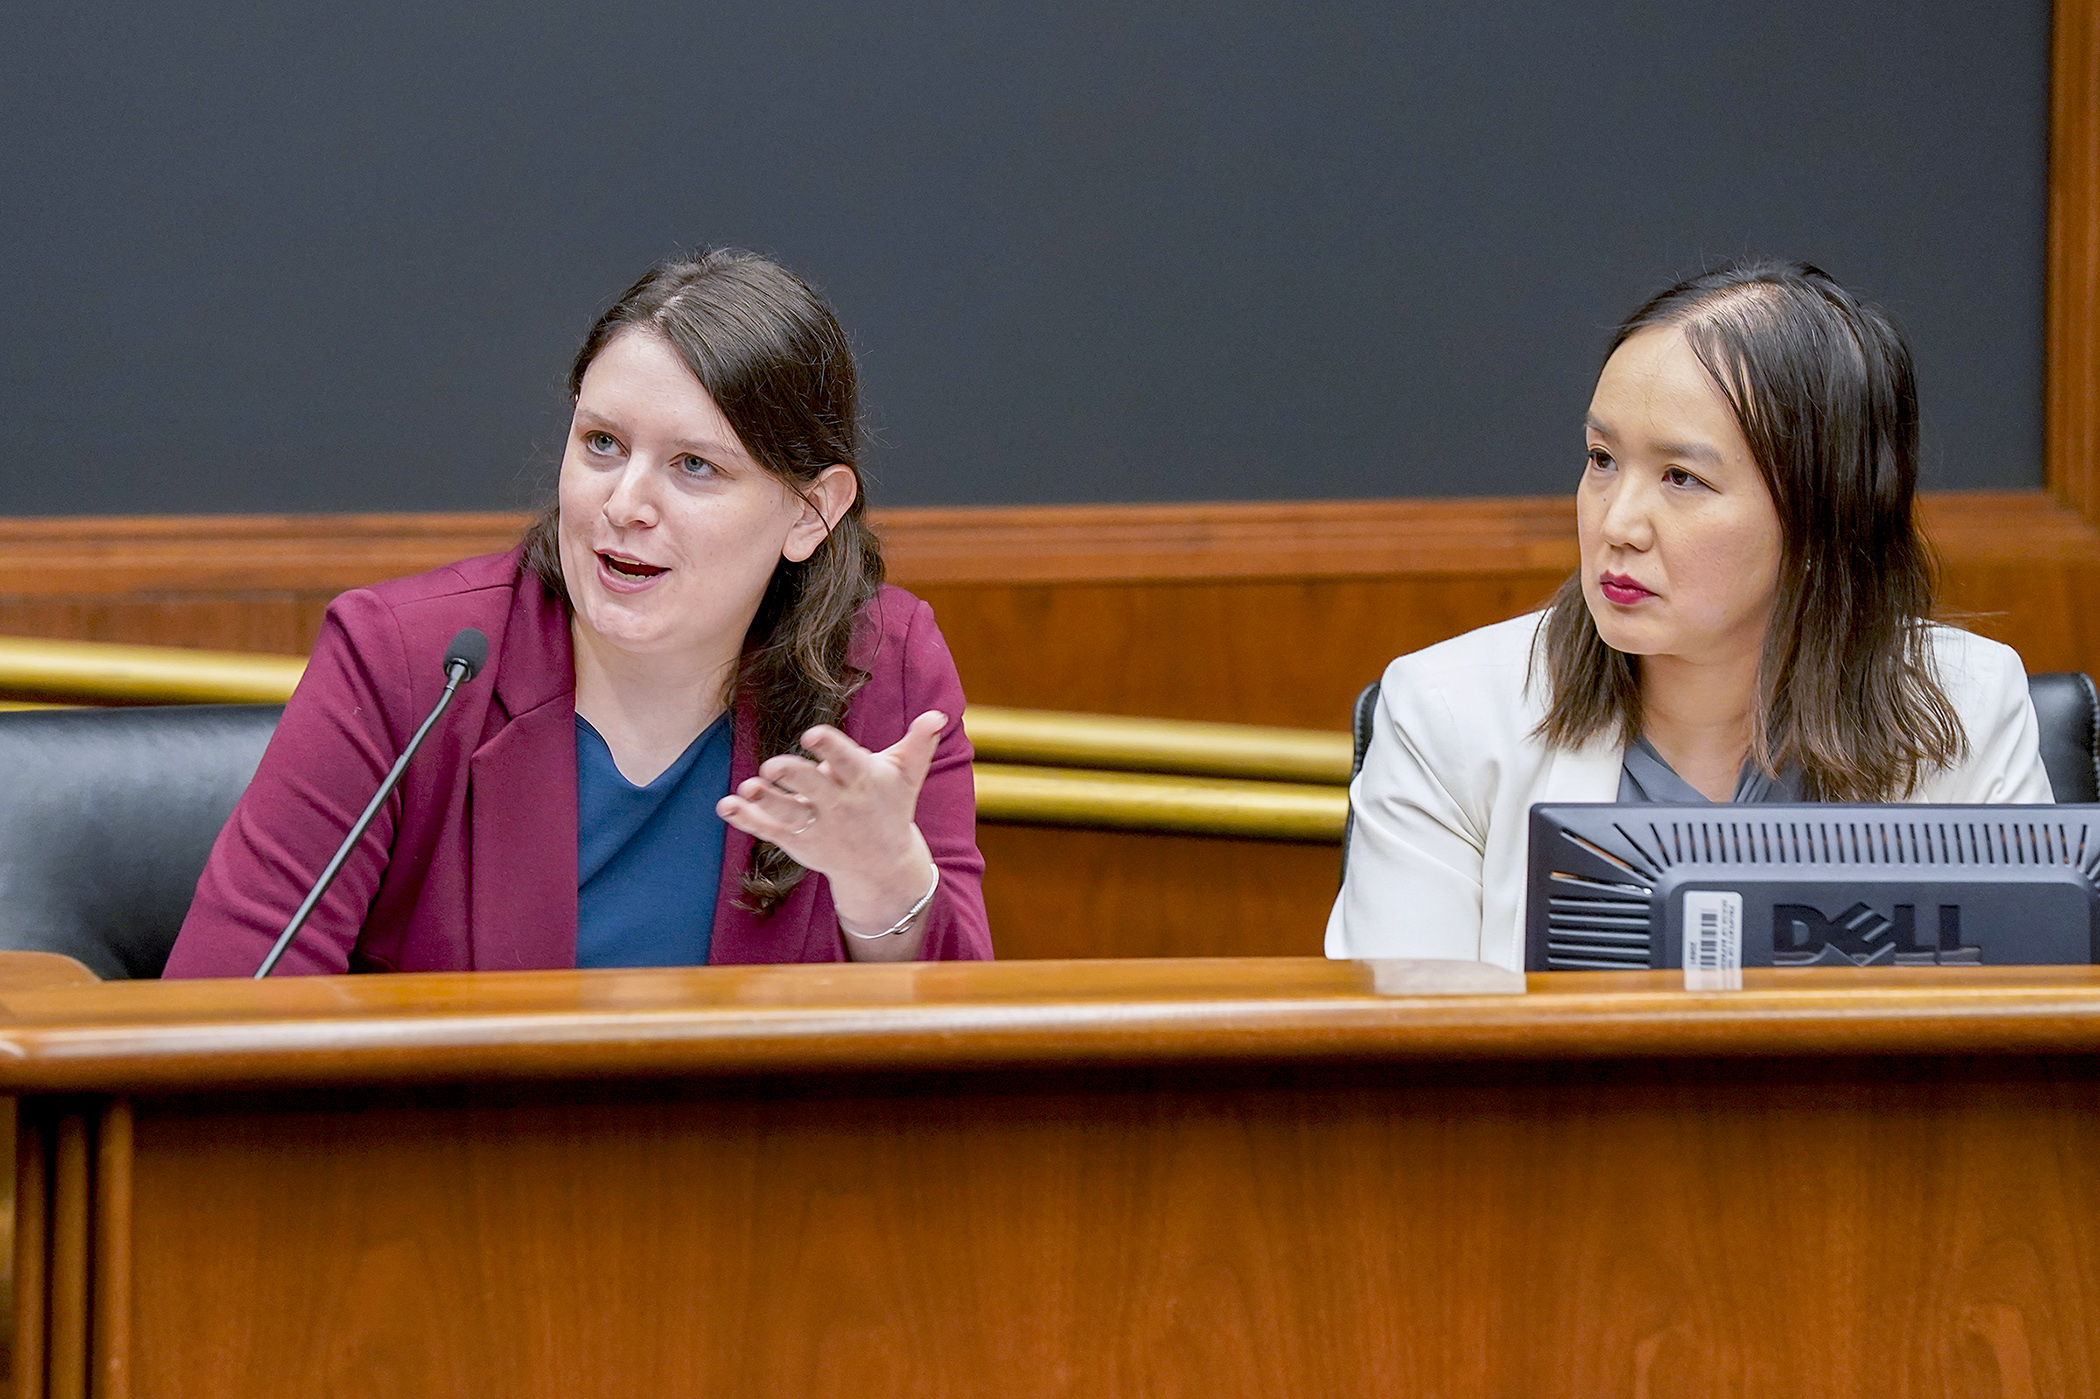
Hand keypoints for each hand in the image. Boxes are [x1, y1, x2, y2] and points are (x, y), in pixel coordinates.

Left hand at [715, 710, 947, 936]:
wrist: (882, 867)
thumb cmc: (891, 807)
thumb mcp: (907, 775)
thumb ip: (919, 743)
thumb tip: (938, 714)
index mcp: (864, 781)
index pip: (847, 761)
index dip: (830, 748)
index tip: (812, 734)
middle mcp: (839, 805)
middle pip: (813, 788)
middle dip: (793, 777)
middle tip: (772, 766)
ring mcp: (816, 825)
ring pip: (787, 813)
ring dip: (765, 801)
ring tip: (746, 789)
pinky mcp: (796, 841)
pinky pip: (768, 830)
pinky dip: (746, 820)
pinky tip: (725, 806)